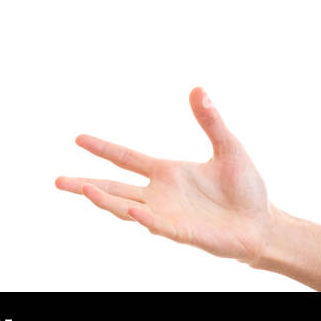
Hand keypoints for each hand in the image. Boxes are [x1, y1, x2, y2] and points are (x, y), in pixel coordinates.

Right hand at [56, 87, 273, 265]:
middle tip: (57, 180)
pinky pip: (158, 225)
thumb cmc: (244, 187)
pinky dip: (143, 217)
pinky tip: (131, 209)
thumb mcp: (228, 147)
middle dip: (86, 184)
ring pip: (127, 208)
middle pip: (115, 188)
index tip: (78, 138)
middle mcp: (161, 194)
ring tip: (83, 190)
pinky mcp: (183, 232)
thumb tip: (198, 88)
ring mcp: (168, 215)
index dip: (103, 149)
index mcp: (168, 172)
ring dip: (106, 200)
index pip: (128, 159)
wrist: (262, 223)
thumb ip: (210, 120)